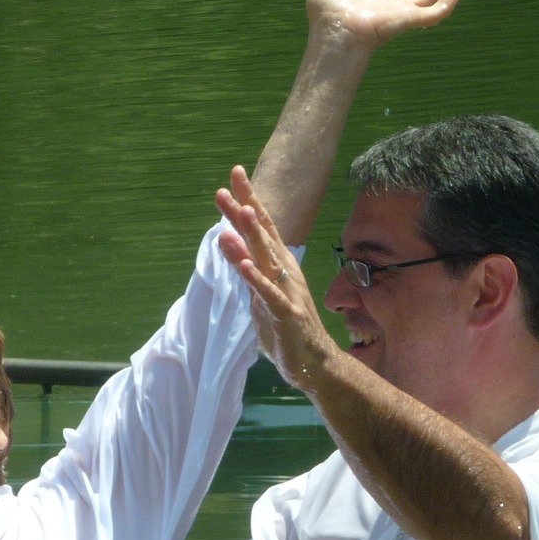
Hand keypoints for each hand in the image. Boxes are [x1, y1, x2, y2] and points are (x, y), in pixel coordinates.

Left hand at [216, 166, 339, 393]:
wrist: (312, 363)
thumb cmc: (285, 327)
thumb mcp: (257, 294)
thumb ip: (244, 267)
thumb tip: (226, 239)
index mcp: (277, 264)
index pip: (260, 227)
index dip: (247, 200)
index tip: (233, 176)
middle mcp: (284, 271)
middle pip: (262, 235)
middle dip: (244, 210)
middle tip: (226, 185)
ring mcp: (287, 291)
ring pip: (267, 259)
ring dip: (252, 236)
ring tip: (239, 212)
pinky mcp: (288, 314)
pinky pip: (269, 294)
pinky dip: (257, 279)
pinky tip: (244, 264)